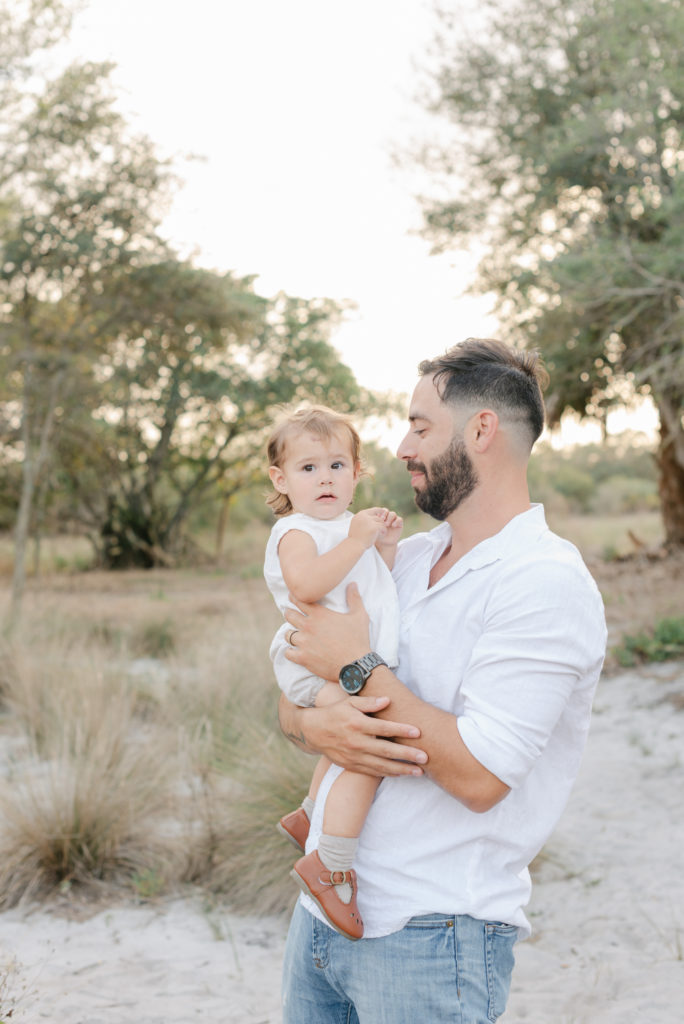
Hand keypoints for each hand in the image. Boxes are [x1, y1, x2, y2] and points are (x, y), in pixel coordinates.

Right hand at [279, 693, 426, 777]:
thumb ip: (369, 702)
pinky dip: (387, 774)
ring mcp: (353, 756)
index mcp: (357, 723)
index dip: (401, 730)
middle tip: (425, 758)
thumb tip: (387, 700)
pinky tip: (401, 774)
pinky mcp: (351, 765)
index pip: (383, 728)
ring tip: (418, 772)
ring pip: (381, 765)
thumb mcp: (350, 702)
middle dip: (407, 755)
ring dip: (401, 769)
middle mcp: (356, 742)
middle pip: (386, 750)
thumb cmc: (336, 712)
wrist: (313, 731)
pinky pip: (372, 772)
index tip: (418, 732)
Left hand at [284, 583, 370, 680]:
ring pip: (287, 634)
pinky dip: (290, 652)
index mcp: (319, 614)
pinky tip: (295, 652)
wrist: (356, 664)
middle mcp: (308, 626)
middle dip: (289, 613)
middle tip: (292, 615)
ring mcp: (304, 643)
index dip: (294, 598)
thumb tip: (353, 584)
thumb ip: (354, 598)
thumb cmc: (358, 639)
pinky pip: (288, 653)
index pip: (299, 600)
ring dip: (291, 634)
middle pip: (289, 615)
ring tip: (294, 634)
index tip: (292, 598)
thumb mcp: (359, 616)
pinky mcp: (303, 658)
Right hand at [348, 508, 392, 548]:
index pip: (373, 510)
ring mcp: (369, 521)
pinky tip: (382, 535)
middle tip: (380, 530)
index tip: (383, 517)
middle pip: (378, 517)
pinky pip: (383, 527)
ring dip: (382, 528)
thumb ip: (363, 520)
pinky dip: (384, 532)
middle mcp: (364, 516)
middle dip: (380, 523)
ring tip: (380, 533)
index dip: (379, 512)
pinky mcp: (374, 527)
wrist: (354, 545)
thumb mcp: (357, 526)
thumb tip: (374, 515)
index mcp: (359, 515)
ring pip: (381, 522)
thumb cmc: (356, 538)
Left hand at [374, 509, 402, 549]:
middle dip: (384, 514)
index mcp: (379, 516)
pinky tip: (393, 525)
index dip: (379, 512)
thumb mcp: (373, 529)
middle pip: (386, 510)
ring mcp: (393, 520)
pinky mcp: (399, 524)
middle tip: (381, 519)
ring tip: (386, 524)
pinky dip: (397, 521)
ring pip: (393, 513)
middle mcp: (386, 517)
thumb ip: (371, 523)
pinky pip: (400, 519)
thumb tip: (369, 517)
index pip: (380, 510)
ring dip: (390, 517)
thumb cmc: (376, 536)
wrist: (383, 544)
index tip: (376, 517)